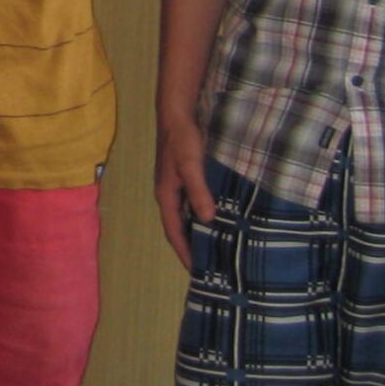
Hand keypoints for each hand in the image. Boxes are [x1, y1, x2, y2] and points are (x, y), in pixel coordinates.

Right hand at [154, 113, 216, 270]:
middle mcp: (169, 194)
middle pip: (178, 227)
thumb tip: (207, 219)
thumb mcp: (190, 165)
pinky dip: (202, 217)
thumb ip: (197, 191)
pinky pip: (193, 205)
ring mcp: (177, 186)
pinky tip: (218, 219)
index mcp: (166, 195)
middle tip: (211, 267)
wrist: (177, 113)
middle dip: (191, 247)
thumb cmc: (182, 139)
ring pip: (186, 216)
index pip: (173, 232)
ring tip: (216, 248)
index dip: (184, 252)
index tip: (197, 273)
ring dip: (197, 232)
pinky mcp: (186, 178)